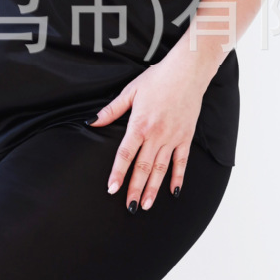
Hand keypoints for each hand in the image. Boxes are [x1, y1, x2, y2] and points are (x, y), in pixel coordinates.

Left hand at [89, 40, 209, 208]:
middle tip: (129, 207)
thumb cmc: (158, 79)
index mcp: (139, 124)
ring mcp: (173, 138)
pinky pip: (181, 162)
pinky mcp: (186, 137)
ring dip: (153, 189)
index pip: (125, 155)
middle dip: (134, 189)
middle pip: (143, 167)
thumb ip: (111, 110)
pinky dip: (178, 178)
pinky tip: (173, 192)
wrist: (187, 72)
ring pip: (161, 169)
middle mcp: (156, 135)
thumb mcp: (130, 92)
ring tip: (145, 205)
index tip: (112, 189)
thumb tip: (92, 122)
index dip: (118, 173)